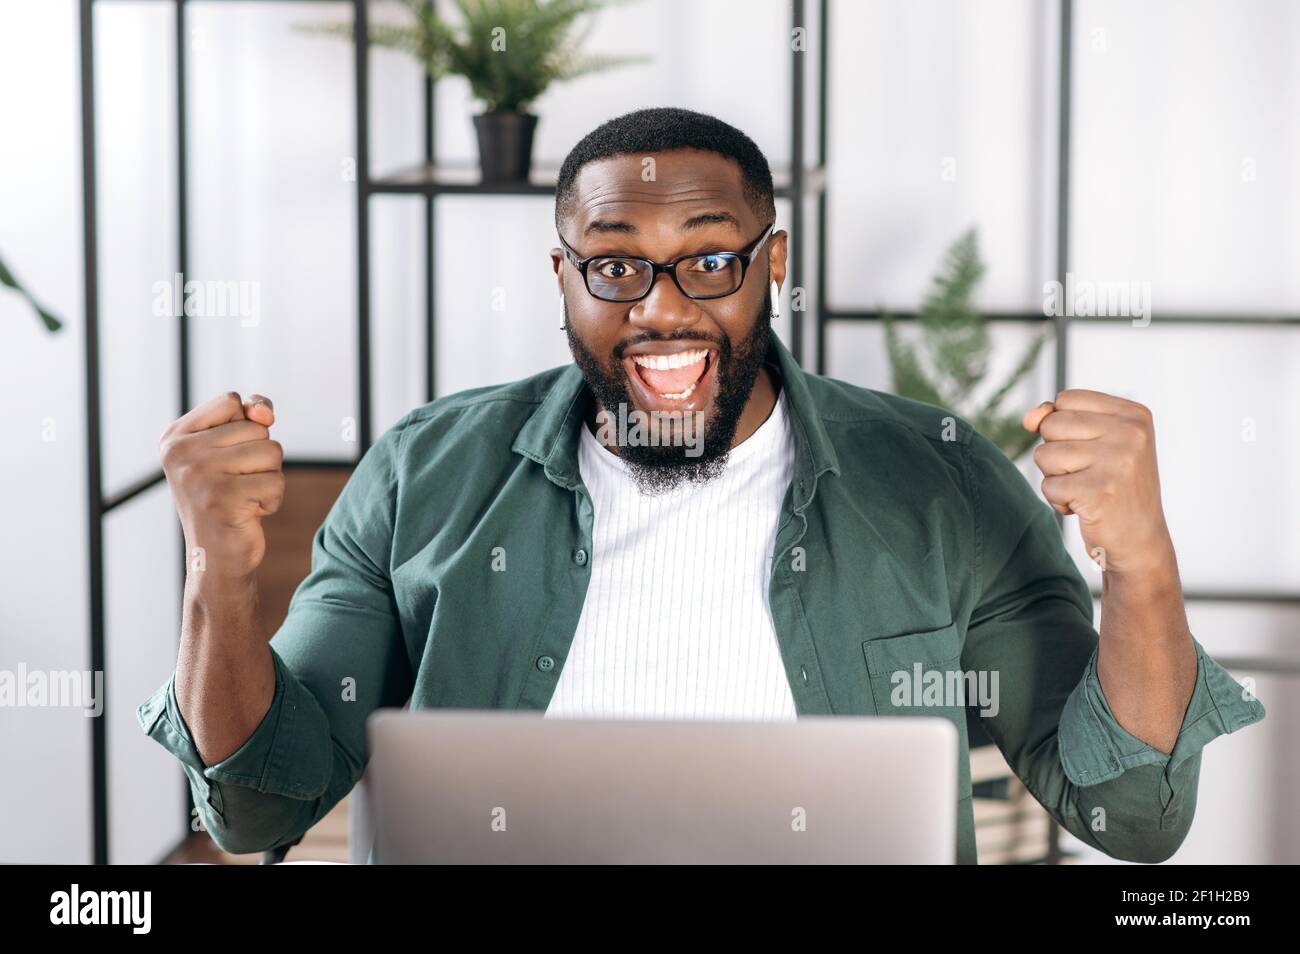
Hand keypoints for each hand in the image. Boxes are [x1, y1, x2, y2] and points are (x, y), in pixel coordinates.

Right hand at [159, 392, 284, 581]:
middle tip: (237, 485)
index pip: (231, 402)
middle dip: (260, 458)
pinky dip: (272, 500)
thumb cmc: (227, 498)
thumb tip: (264, 412)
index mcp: (174, 436)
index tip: (228, 457)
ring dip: (268, 478)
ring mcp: (198, 475)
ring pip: (271, 452)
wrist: (215, 557)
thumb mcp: (230, 450)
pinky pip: (275, 482)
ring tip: (243, 497)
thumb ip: (249, 417)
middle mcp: (180, 452)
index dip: (246, 426)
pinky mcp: (222, 498)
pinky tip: (249, 513)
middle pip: (256, 429)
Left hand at [1022, 389, 1174, 576]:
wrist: (1140, 541)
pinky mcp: (1100, 491)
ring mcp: (1118, 461)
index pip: (1066, 399)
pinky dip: (1059, 501)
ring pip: (1045, 455)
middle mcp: (1131, 433)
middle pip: (1052, 425)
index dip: (1064, 428)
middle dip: (1057, 454)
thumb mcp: (1094, 444)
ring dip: (1057, 478)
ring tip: (1088, 490)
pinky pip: (1049, 486)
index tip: (1093, 451)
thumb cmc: (1112, 488)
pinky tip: (1086, 507)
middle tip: (1089, 474)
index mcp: (1134, 415)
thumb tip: (1029, 417)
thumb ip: (1058, 419)